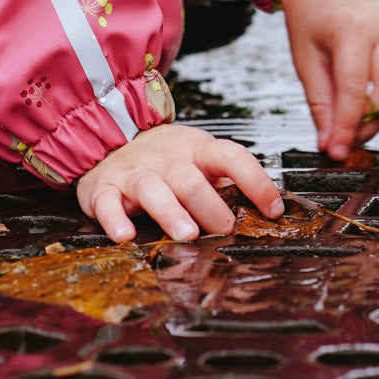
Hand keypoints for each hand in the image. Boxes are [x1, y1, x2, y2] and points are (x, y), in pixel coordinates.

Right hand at [77, 123, 283, 243]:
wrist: (109, 141)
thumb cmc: (164, 159)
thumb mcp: (198, 160)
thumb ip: (225, 183)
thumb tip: (266, 212)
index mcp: (197, 151)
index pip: (232, 157)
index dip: (256, 182)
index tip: (273, 209)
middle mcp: (167, 160)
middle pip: (191, 181)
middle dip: (212, 209)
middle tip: (225, 231)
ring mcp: (135, 173)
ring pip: (153, 190)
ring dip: (171, 214)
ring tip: (187, 235)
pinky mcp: (104, 189)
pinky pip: (108, 203)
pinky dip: (115, 220)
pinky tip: (125, 236)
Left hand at [278, 0, 378, 159]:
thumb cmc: (311, 17)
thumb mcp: (305, 60)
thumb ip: (320, 103)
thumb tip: (330, 143)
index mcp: (353, 28)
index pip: (356, 89)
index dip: (348, 126)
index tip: (337, 150)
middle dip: (370, 125)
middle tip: (347, 142)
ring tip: (359, 129)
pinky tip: (374, 113)